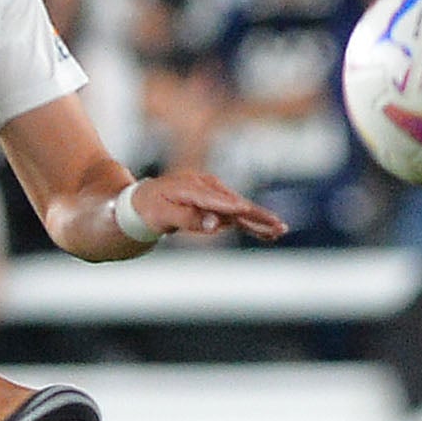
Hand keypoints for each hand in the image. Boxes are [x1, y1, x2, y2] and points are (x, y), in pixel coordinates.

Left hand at [129, 169, 286, 241]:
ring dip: (259, 220)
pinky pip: (235, 213)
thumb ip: (188, 218)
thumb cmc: (149, 208)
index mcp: (192, 187)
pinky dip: (250, 222)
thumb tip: (215, 224)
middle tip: (278, 225)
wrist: (141, 200)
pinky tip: (266, 233)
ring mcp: (212, 193)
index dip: (234, 207)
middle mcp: (206, 187)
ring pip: (239, 209)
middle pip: (235, 203)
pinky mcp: (215, 202)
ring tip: (280, 231)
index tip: (249, 212)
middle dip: (257, 215)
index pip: (217, 199)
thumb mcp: (162, 215)